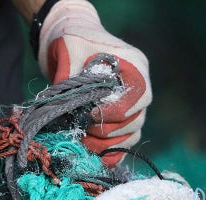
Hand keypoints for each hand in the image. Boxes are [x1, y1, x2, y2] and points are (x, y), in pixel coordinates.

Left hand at [37, 0, 151, 166]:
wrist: (71, 44)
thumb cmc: (74, 40)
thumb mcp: (70, 47)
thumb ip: (70, 72)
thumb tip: (66, 105)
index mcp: (134, 64)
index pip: (139, 94)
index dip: (116, 110)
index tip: (91, 114)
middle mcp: (139, 86)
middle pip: (135, 118)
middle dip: (107, 129)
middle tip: (82, 128)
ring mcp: (132, 103)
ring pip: (132, 132)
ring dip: (107, 142)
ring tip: (82, 141)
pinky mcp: (120, 117)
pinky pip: (125, 140)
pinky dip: (111, 150)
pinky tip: (94, 154)